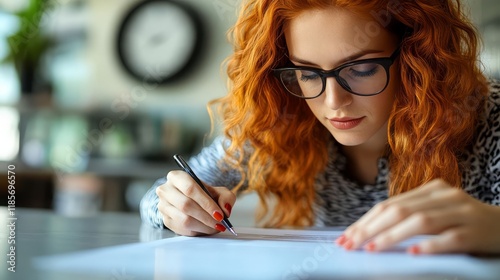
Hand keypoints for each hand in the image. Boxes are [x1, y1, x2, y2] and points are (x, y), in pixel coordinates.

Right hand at [156, 170, 235, 235]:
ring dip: (203, 226)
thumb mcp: (218, 191)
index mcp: (177, 177)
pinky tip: (207, 229)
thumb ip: (226, 197)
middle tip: (220, 222)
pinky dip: (198, 231)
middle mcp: (166, 190)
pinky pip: (182, 229)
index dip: (206, 202)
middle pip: (186, 205)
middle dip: (206, 216)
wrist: (192, 201)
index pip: (190, 188)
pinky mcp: (166, 220)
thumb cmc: (204, 194)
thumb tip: (225, 209)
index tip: (220, 214)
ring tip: (216, 227)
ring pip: (184, 220)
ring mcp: (163, 206)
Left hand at [337, 179, 499, 253]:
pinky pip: (450, 238)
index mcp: (431, 190)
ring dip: (392, 236)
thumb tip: (370, 230)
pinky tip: (413, 253)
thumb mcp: (437, 211)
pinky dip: (430, 245)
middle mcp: (445, 197)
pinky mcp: (475, 232)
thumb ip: (409, 214)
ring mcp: (461, 213)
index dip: (366, 221)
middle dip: (370, 228)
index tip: (346, 236)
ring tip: (372, 248)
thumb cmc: (464, 222)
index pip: (390, 205)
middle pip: (400, 211)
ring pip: (421, 222)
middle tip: (350, 244)